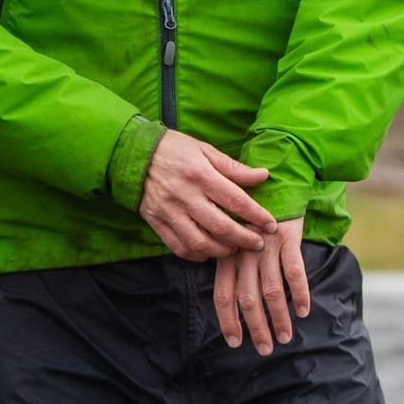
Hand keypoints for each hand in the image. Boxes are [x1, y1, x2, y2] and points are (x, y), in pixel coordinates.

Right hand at [136, 130, 277, 260]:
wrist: (132, 154)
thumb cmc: (173, 149)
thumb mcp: (204, 150)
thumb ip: (233, 167)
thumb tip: (263, 176)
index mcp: (200, 174)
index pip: (235, 200)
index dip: (257, 216)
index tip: (271, 226)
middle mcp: (184, 195)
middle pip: (221, 226)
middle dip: (244, 239)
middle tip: (257, 243)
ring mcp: (168, 211)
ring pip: (200, 243)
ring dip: (222, 250)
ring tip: (234, 248)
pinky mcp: (156, 222)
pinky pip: (179, 247)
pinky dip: (197, 254)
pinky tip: (208, 250)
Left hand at [213, 217, 310, 355]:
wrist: (274, 184)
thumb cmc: (253, 220)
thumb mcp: (236, 241)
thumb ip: (233, 268)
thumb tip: (234, 305)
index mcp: (227, 256)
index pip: (223, 294)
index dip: (228, 320)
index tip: (235, 342)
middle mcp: (244, 254)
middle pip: (247, 298)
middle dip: (256, 327)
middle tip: (265, 348)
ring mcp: (266, 247)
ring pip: (271, 290)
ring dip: (279, 318)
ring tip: (285, 337)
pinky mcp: (288, 239)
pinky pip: (294, 272)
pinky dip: (299, 294)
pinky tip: (303, 311)